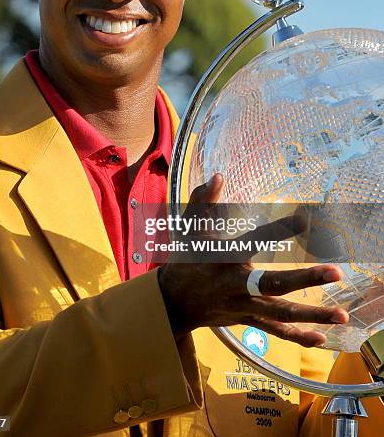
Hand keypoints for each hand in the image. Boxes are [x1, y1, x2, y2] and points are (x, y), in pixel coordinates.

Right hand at [158, 174, 348, 346]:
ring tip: (341, 315)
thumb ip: (203, 200)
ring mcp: (242, 305)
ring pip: (279, 313)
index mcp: (224, 257)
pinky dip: (297, 336)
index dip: (280, 230)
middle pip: (272, 284)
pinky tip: (322, 338)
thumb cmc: (185, 260)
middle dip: (305, 279)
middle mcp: (235, 283)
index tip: (305, 218)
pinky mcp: (246, 320)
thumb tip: (218, 176)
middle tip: (335, 273)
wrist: (172, 303)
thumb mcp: (189, 228)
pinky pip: (273, 331)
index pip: (256, 240)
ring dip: (311, 314)